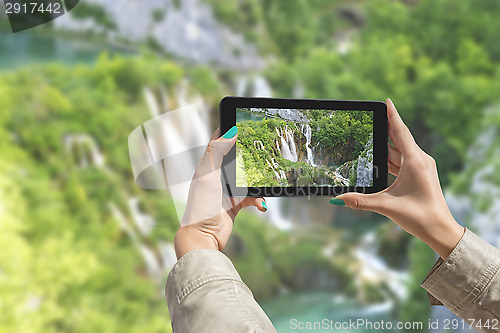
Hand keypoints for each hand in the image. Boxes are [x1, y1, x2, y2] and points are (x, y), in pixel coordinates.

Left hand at [175, 127, 266, 258]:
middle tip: (265, 151)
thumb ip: (216, 153)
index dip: (229, 132)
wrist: (203, 238)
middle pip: (238, 159)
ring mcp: (227, 190)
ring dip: (258, 183)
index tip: (243, 122)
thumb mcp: (206, 176)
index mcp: (207, 167)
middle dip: (251, 156)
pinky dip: (258, 200)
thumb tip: (230, 132)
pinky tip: (261, 205)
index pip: (218, 143)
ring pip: (249, 178)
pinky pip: (252, 197)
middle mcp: (217, 176)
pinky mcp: (235, 204)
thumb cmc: (200, 207)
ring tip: (266, 184)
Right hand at [332, 99, 464, 258]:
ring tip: (372, 132)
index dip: (392, 115)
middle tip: (373, 113)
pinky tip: (380, 155)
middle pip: (399, 138)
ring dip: (386, 143)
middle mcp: (420, 161)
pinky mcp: (419, 175)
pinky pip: (402, 160)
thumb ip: (360, 201)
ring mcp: (420, 168)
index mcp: (415, 162)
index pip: (401, 132)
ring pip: (399, 150)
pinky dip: (390, 156)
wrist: (440, 230)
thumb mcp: (386, 207)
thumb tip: (337, 200)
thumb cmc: (419, 217)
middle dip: (386, 126)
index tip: (386, 100)